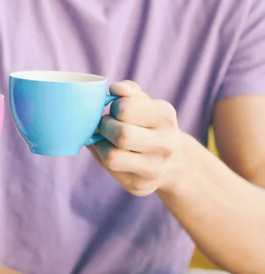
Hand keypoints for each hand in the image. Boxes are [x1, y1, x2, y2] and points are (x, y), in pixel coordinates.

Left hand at [88, 81, 184, 196]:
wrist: (172, 162)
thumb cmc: (149, 125)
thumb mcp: (146, 104)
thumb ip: (129, 92)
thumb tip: (115, 88)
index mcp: (165, 117)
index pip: (126, 108)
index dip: (114, 107)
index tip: (116, 110)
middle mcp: (166, 144)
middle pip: (121, 135)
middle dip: (105, 127)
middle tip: (106, 125)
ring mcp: (154, 168)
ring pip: (111, 157)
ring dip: (101, 145)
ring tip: (106, 139)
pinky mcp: (140, 185)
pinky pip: (109, 170)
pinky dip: (103, 158)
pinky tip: (110, 152)